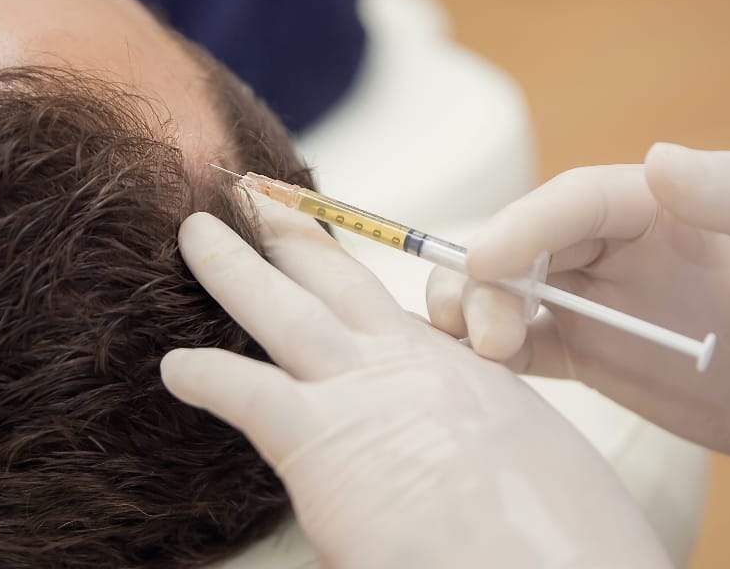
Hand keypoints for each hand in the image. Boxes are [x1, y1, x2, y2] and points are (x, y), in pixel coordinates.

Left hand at [162, 203, 669, 568]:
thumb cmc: (554, 540)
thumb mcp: (518, 460)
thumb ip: (457, 438)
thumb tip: (428, 461)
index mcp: (456, 372)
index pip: (389, 308)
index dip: (347, 274)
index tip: (318, 246)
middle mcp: (408, 366)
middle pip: (337, 278)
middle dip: (293, 233)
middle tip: (256, 195)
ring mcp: (363, 394)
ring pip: (283, 308)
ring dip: (236, 266)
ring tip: (195, 230)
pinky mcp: (320, 441)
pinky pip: (244, 389)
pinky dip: (207, 374)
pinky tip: (174, 368)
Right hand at [428, 143, 729, 470]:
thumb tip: (657, 160)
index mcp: (660, 208)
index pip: (575, 202)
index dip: (523, 224)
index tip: (489, 261)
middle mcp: (618, 251)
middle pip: (523, 245)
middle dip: (483, 279)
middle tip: (484, 336)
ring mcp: (601, 305)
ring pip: (508, 293)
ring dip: (472, 311)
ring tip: (475, 352)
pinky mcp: (595, 357)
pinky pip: (527, 348)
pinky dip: (493, 358)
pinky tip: (484, 377)